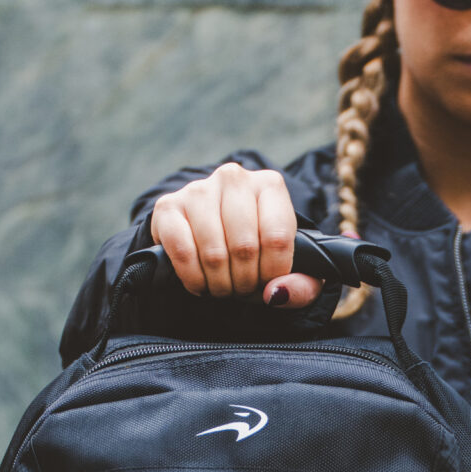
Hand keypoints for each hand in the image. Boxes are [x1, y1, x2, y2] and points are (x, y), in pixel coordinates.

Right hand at [149, 162, 322, 306]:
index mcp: (270, 185)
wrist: (216, 237)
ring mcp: (198, 189)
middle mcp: (233, 178)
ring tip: (223, 287)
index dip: (273, 273)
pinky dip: (193, 278)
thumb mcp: (293, 270)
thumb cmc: (259, 253)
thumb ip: (302, 286)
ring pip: (213, 253)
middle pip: (245, 247)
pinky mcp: (167, 207)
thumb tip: (275, 293)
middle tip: (242, 290)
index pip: (277, 238)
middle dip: (245, 282)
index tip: (267, 284)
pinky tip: (200, 283)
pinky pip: (182, 252)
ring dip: (220, 283)